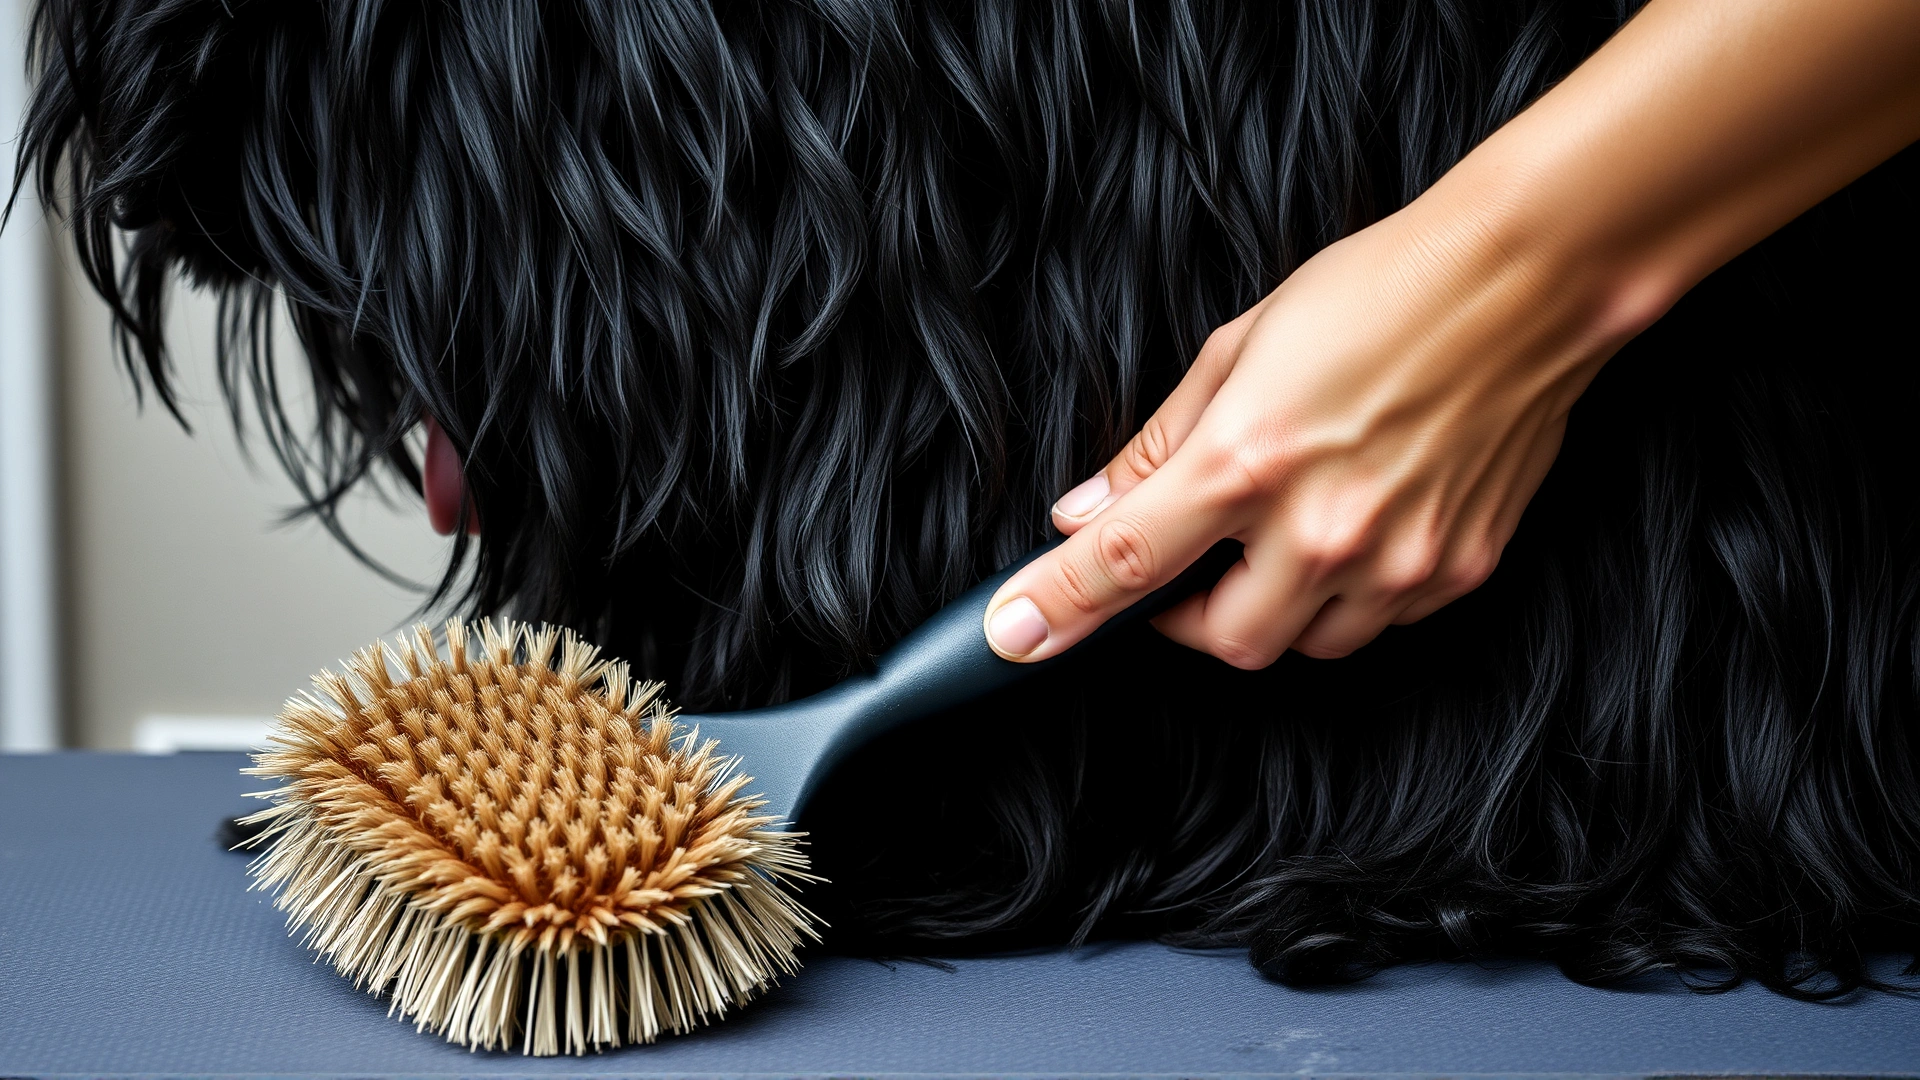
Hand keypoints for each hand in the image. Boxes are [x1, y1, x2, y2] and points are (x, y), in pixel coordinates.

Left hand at [982, 0, 1919, 667]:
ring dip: (1269, 611)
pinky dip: (1345, 597)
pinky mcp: (1459, 570)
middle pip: (1220, 640)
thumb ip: (1157, 444)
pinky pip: (1377, 624)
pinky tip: (1352, 530)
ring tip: (1279, 537)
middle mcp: (1322, 526)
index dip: (1056, 607)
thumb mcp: (1241, 345)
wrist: (1525, 281)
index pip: (1124, 562)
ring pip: (1303, 645)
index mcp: (1248, 459)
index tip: (1011, 640)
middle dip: (1188, 618)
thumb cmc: (1377, 291)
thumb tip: (1085, 508)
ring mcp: (1399, 559)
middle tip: (1188, 565)